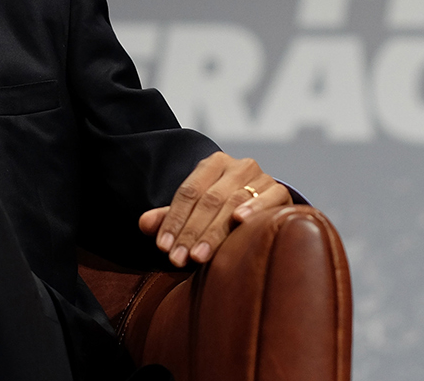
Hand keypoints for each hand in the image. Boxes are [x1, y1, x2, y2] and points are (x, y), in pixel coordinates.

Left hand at [139, 151, 291, 267]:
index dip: (174, 220)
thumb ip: (171, 217)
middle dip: (191, 232)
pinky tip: (240, 221)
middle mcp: (237, 166)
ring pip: (233, 202)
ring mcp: (260, 176)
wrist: (264, 205)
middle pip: (208, 200)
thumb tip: (143, 224)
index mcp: (212, 164)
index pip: (188, 192)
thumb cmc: (224, 211)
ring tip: (198, 256)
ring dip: (214, 232)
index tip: (163, 247)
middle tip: (178, 259)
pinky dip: (254, 208)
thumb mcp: (195, 212)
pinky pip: (268, 198)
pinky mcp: (280, 190)